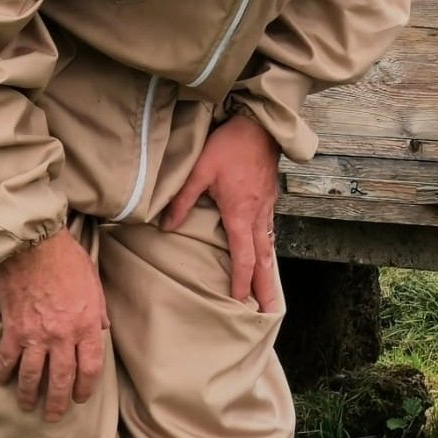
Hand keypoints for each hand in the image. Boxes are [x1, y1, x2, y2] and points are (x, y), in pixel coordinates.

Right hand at [0, 228, 108, 421]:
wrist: (35, 245)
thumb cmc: (68, 260)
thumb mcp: (94, 284)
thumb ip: (98, 311)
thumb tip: (102, 329)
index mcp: (86, 325)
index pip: (90, 367)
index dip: (86, 387)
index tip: (80, 398)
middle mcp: (62, 335)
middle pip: (62, 379)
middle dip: (58, 402)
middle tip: (54, 416)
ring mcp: (36, 334)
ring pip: (33, 375)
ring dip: (29, 395)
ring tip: (27, 406)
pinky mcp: (13, 328)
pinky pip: (7, 358)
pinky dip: (3, 371)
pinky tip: (2, 379)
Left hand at [163, 113, 281, 311]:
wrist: (260, 125)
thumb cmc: (229, 145)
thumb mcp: (199, 170)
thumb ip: (183, 200)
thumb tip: (166, 226)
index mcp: (241, 214)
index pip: (243, 257)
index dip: (241, 282)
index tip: (239, 302)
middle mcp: (258, 216)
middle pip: (264, 261)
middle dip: (267, 289)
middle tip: (270, 312)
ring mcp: (267, 208)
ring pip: (269, 247)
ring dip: (270, 272)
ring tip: (270, 293)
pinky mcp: (269, 199)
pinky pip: (269, 232)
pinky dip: (268, 251)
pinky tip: (264, 255)